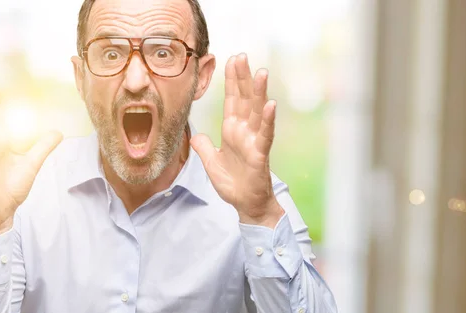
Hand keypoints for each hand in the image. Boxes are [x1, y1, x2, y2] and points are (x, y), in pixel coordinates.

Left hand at [191, 54, 283, 227]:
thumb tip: (195, 135)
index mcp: (232, 130)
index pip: (232, 100)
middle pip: (244, 99)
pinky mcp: (260, 154)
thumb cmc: (233, 184)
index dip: (231, 81)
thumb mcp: (211, 164)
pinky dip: (267, 120)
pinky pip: (265, 135)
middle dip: (243, 78)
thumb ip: (203, 148)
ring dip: (259, 93)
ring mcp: (254, 141)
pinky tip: (270, 105)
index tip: (232, 60)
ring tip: (261, 72)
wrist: (246, 205)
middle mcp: (244, 131)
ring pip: (257, 112)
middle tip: (242, 56)